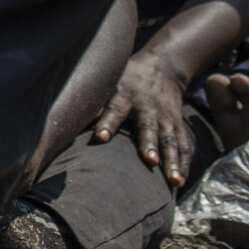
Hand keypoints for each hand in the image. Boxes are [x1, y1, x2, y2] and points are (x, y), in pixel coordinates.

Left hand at [93, 52, 194, 187]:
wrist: (161, 67)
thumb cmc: (125, 80)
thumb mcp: (108, 82)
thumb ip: (93, 101)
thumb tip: (64, 116)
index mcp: (124, 95)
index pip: (114, 109)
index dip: (107, 122)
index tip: (100, 138)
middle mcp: (147, 106)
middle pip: (149, 126)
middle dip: (149, 144)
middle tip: (150, 161)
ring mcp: (165, 116)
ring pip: (171, 139)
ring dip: (172, 161)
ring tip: (174, 181)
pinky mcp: (177, 124)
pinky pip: (183, 145)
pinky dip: (184, 162)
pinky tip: (181, 180)